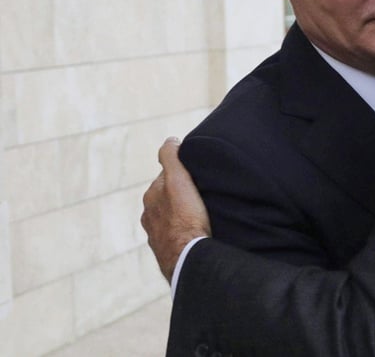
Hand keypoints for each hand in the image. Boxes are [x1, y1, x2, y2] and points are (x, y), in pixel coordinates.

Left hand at [140, 137, 211, 282]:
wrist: (188, 257)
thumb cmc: (185, 218)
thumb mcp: (178, 180)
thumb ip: (171, 157)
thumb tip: (170, 140)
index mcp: (151, 196)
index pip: (167, 176)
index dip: (183, 173)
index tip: (198, 175)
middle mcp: (149, 215)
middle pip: (168, 197)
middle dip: (182, 195)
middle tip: (203, 194)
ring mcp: (156, 235)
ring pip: (171, 218)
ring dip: (183, 215)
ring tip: (202, 215)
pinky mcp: (167, 252)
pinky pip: (176, 236)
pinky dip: (184, 232)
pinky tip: (196, 233)